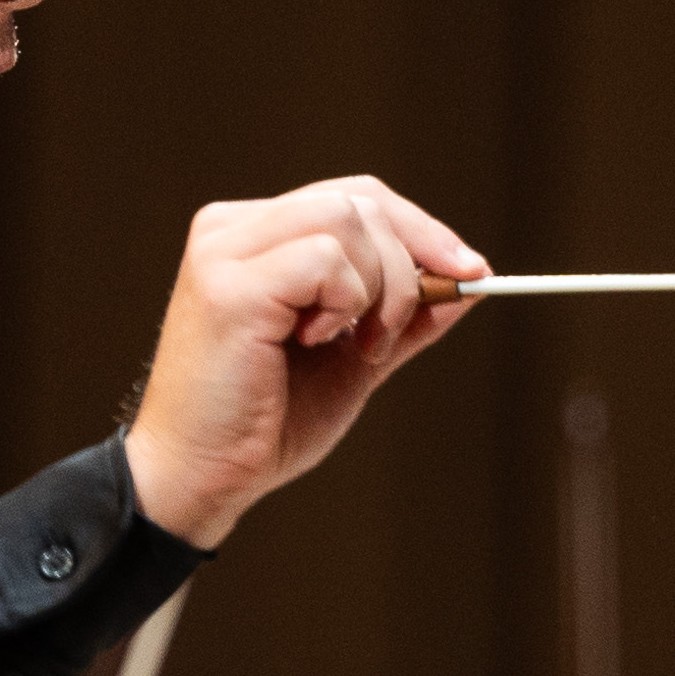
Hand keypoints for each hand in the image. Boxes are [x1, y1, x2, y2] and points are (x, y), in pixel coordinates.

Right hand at [121, 177, 483, 547]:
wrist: (203, 478)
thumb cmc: (267, 423)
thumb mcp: (354, 359)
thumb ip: (405, 315)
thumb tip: (468, 277)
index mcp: (253, 236)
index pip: (353, 197)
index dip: (420, 229)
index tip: (470, 271)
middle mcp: (231, 230)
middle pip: (358, 199)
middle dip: (409, 263)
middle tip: (392, 333)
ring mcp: (224, 252)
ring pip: (347, 220)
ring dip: (379, 289)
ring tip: (353, 345)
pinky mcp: (228, 285)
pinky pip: (325, 258)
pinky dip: (345, 302)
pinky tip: (314, 343)